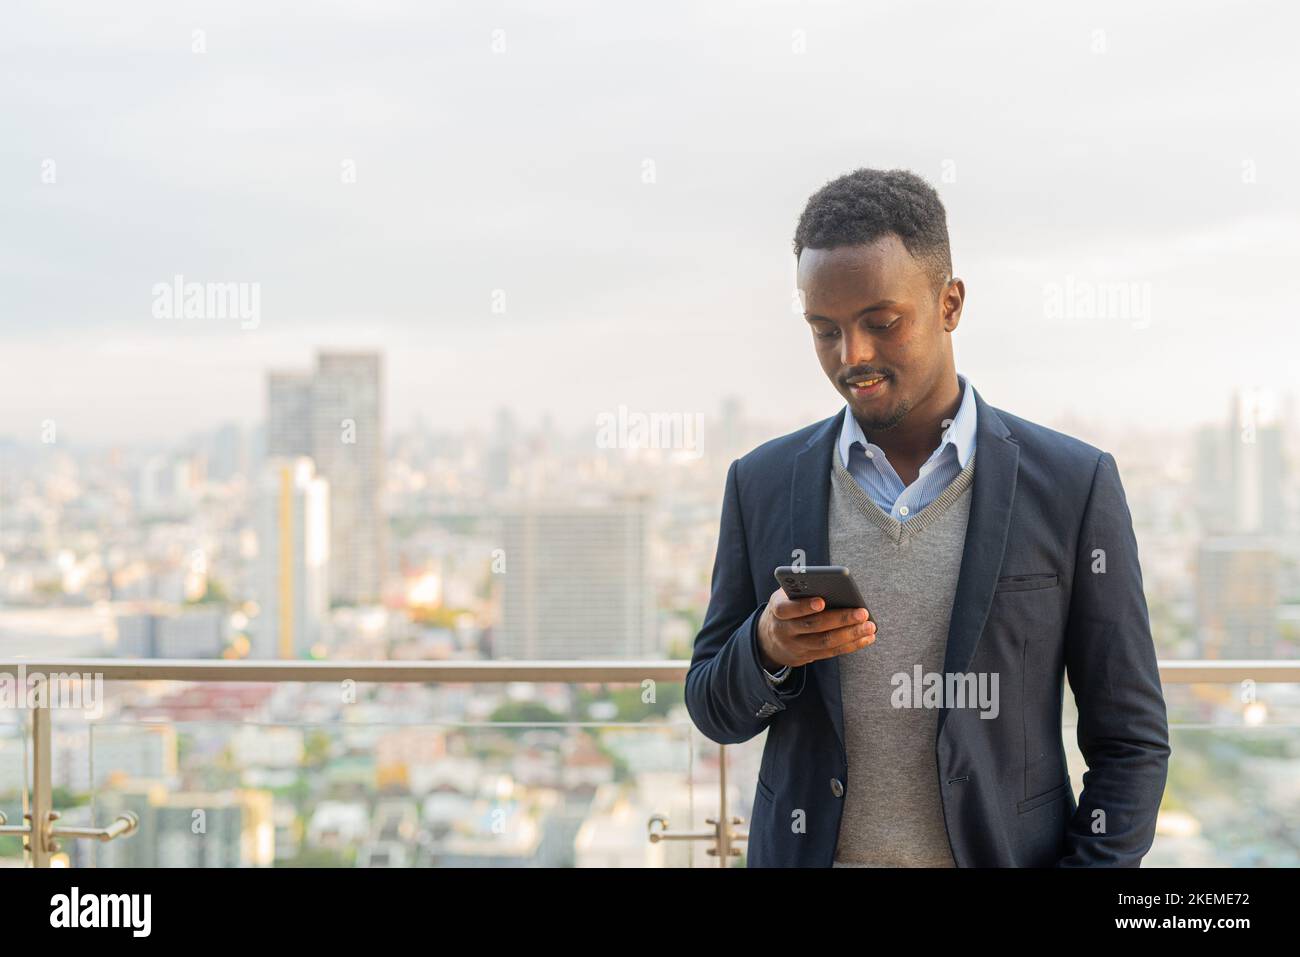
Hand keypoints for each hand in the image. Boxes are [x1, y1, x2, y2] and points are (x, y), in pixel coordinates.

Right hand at [756, 587, 875, 670]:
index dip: (803, 606)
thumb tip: (833, 585)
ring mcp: (796, 646)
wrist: (769, 639)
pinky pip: (831, 652)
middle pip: (813, 626)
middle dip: (840, 619)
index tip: (822, 601)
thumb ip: (802, 590)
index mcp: (777, 610)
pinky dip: (851, 645)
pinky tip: (866, 638)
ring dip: (850, 635)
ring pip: (825, 642)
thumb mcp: (786, 595)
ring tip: (870, 627)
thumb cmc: (787, 607)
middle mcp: (784, 630)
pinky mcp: (807, 657)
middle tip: (862, 613)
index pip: (787, 609)